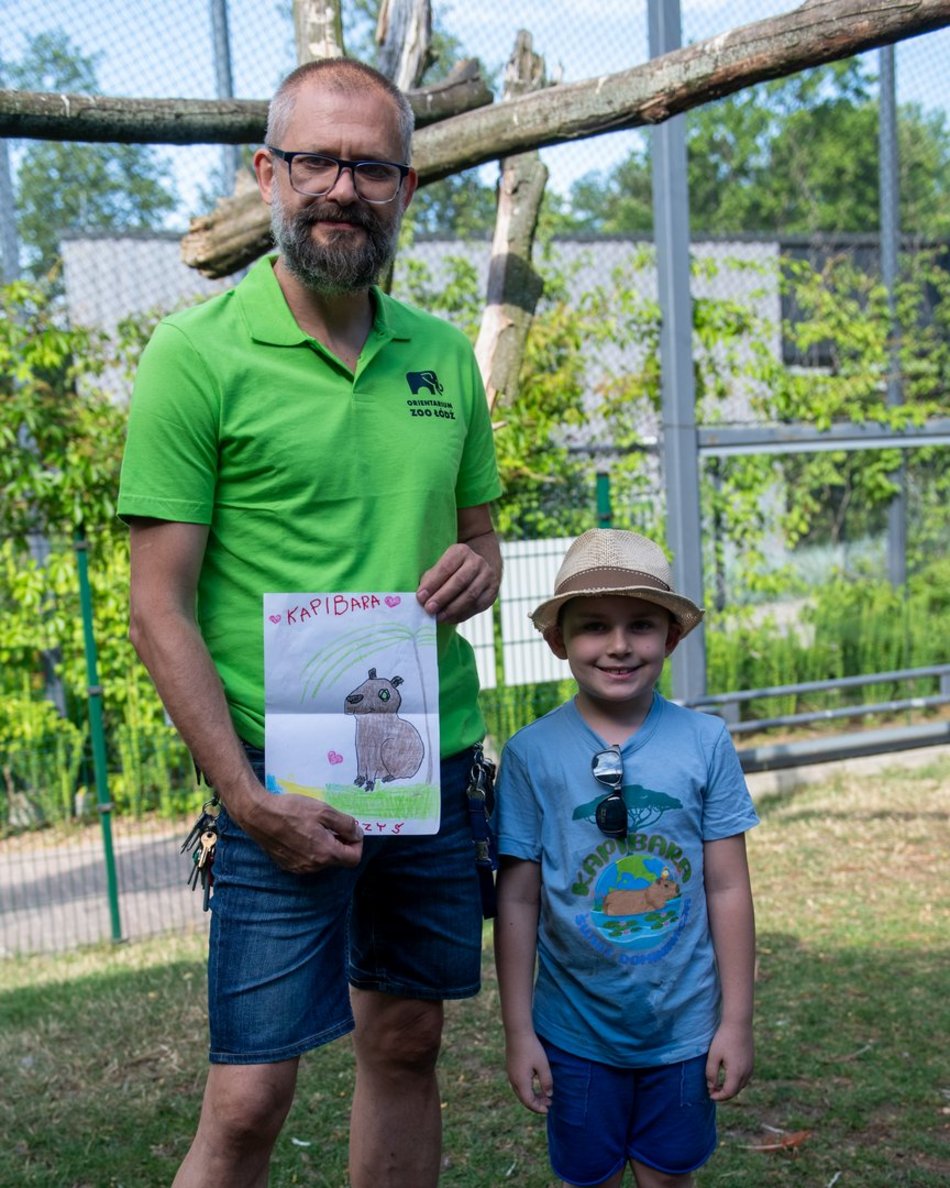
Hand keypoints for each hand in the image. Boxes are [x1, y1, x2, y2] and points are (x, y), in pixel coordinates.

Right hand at [241, 790, 363, 873]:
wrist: (258, 815)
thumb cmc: (292, 810)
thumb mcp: (324, 811)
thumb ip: (345, 824)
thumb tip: (356, 834)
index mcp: (325, 854)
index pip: (354, 858)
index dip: (357, 843)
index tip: (351, 830)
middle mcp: (313, 866)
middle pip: (338, 860)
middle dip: (341, 843)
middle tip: (333, 824)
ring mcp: (299, 868)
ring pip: (322, 860)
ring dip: (326, 846)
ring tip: (316, 827)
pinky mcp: (287, 865)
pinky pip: (307, 861)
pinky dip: (311, 849)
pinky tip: (302, 833)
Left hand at [416, 541, 498, 623]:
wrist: (478, 569)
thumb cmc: (452, 570)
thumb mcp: (440, 566)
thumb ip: (431, 579)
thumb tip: (422, 597)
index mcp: (461, 551)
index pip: (446, 568)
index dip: (432, 583)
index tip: (420, 597)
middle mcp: (477, 562)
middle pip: (459, 581)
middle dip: (442, 597)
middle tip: (429, 609)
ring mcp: (487, 577)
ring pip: (470, 595)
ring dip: (452, 609)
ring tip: (438, 617)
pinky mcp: (492, 592)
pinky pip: (477, 606)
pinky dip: (461, 614)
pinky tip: (449, 619)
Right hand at [505, 1030, 553, 1113]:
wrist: (517, 1032)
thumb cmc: (531, 1048)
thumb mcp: (543, 1065)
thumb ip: (546, 1081)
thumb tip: (549, 1095)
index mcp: (521, 1082)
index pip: (529, 1102)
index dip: (538, 1108)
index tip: (548, 1109)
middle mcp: (513, 1081)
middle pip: (524, 1099)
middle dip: (536, 1104)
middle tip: (549, 1103)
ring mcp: (510, 1074)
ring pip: (521, 1092)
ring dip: (532, 1096)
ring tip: (545, 1095)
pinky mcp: (511, 1068)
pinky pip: (518, 1085)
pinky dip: (528, 1089)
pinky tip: (536, 1084)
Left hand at [706, 1020, 753, 1101]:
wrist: (739, 1023)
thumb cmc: (724, 1038)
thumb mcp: (713, 1055)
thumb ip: (711, 1073)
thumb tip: (711, 1087)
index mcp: (737, 1073)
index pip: (728, 1093)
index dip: (718, 1097)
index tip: (709, 1095)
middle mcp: (746, 1073)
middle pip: (735, 1091)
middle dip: (723, 1094)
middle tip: (712, 1091)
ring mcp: (751, 1068)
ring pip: (741, 1085)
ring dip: (730, 1088)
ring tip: (718, 1085)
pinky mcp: (751, 1062)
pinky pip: (744, 1078)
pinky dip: (736, 1082)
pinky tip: (727, 1076)